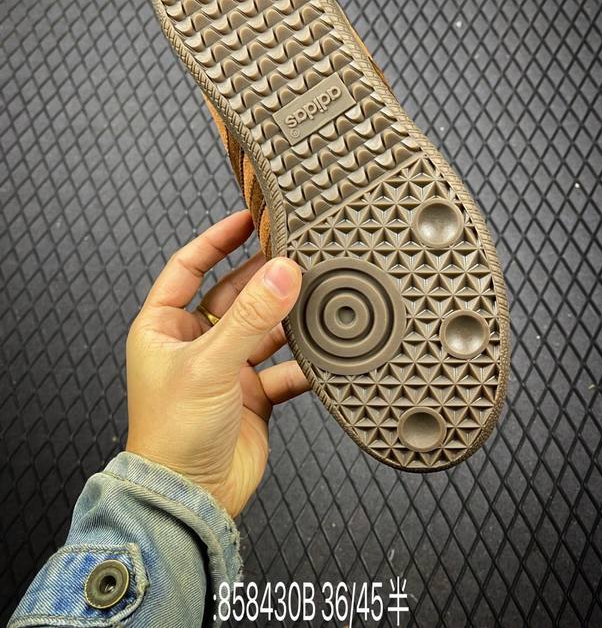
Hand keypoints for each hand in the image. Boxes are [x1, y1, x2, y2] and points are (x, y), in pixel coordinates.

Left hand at [125, 210, 306, 516]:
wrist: (189, 499)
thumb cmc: (172, 435)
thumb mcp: (210, 364)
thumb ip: (250, 317)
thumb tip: (281, 272)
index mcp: (164, 327)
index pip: (189, 266)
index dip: (217, 239)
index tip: (248, 216)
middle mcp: (193, 343)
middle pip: (233, 294)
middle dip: (262, 276)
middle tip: (294, 252)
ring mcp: (224, 369)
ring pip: (261, 328)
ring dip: (285, 316)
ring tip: (314, 294)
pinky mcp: (251, 395)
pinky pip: (282, 367)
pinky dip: (302, 361)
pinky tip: (322, 352)